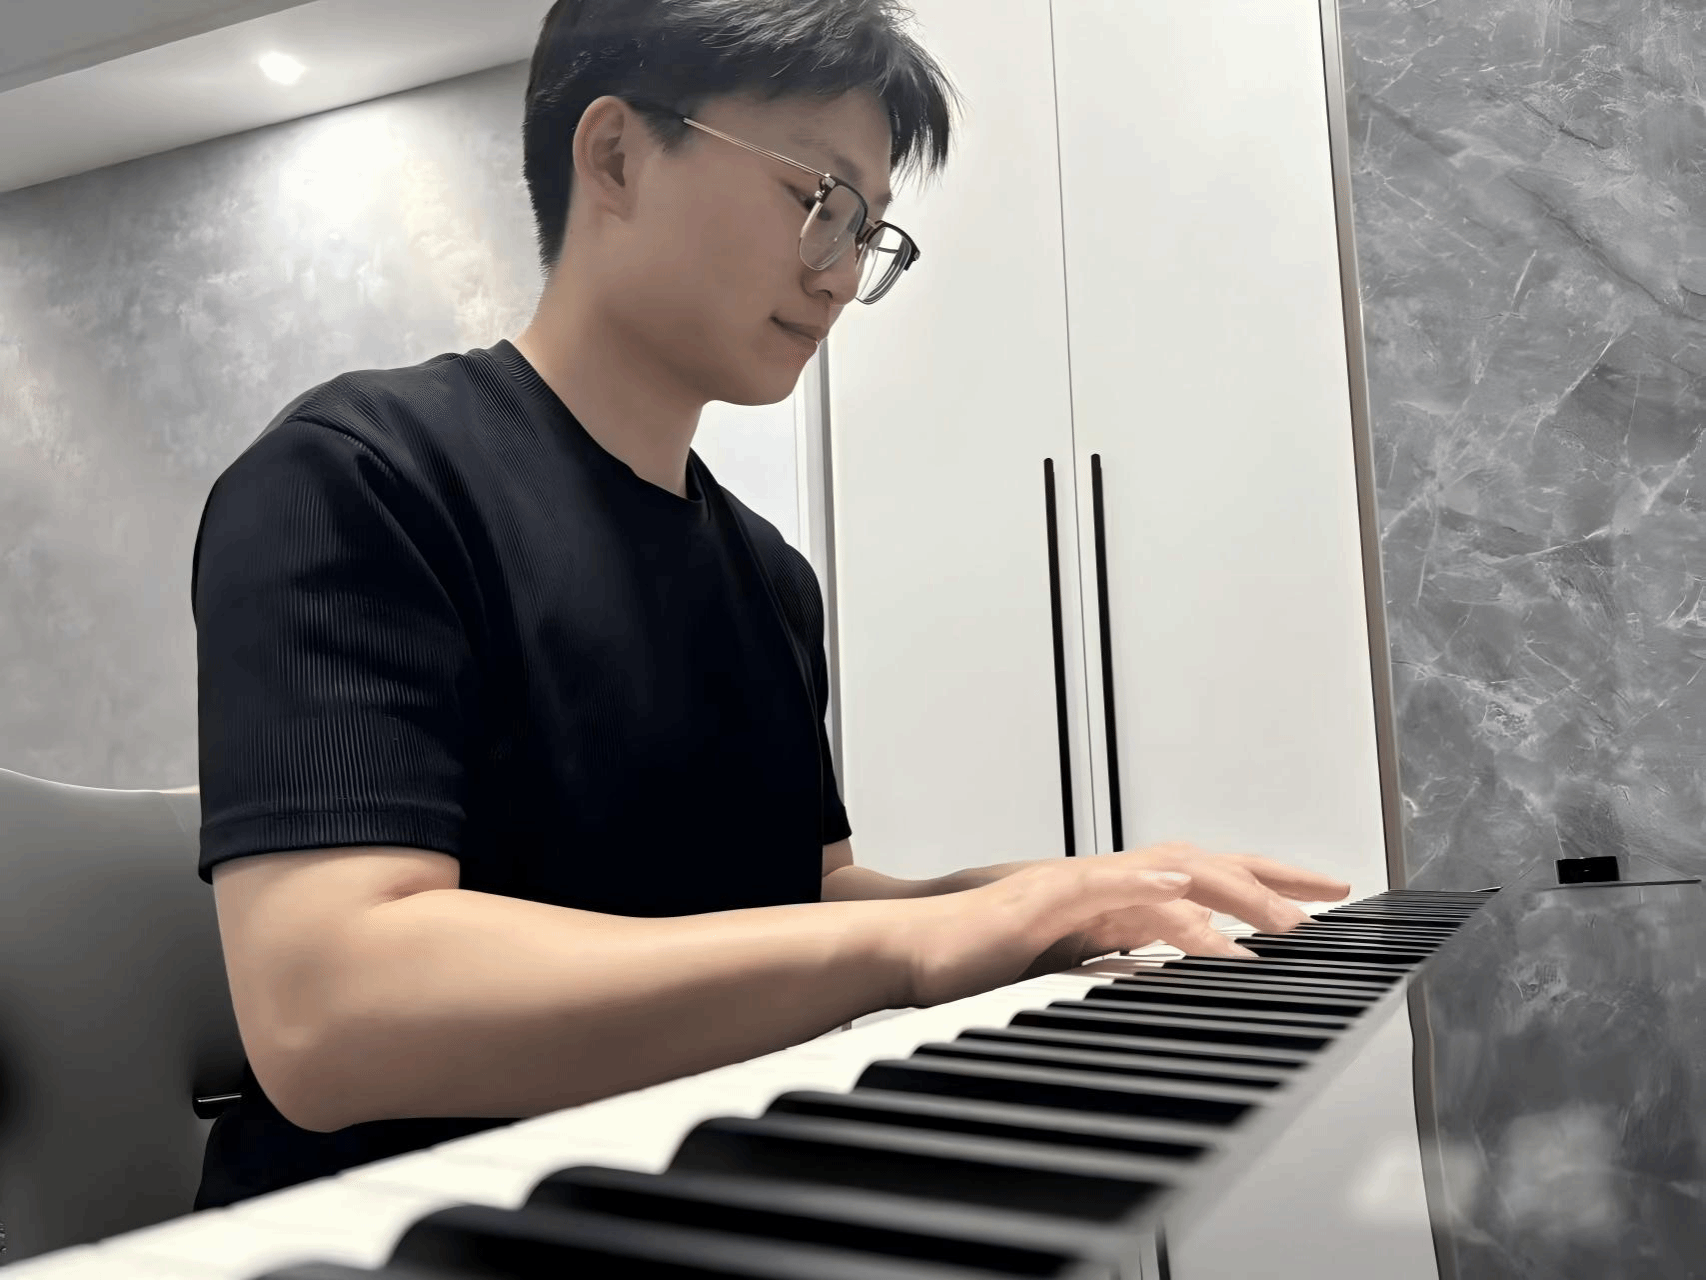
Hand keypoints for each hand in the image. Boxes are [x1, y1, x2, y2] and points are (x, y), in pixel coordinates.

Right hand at [899, 843, 1352, 1001]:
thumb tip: (1162, 980)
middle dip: (1272, 876)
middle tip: (1333, 890)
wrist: (912, 951)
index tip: (1318, 901)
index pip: (1200, 882)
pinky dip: (1150, 891)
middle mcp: (1102, 882)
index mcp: (1111, 898)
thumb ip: (1113, 965)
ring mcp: (1074, 886)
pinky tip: (1188, 900)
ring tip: (1283, 921)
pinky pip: (1106, 890)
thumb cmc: (977, 964)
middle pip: (1203, 864)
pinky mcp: (1043, 900)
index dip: (1261, 885)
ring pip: (1168, 875)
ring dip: (1232, 894)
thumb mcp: (1064, 968)